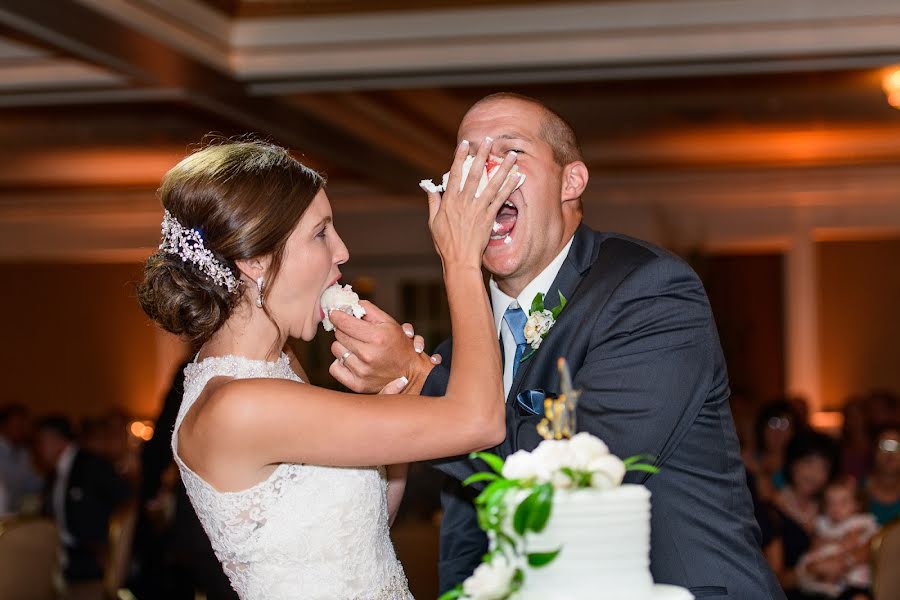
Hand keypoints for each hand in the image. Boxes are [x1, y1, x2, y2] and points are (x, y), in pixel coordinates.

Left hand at [329, 301, 438, 392]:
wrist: (411, 374)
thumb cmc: (399, 345)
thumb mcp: (389, 323)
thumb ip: (368, 310)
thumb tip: (347, 304)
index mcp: (377, 337)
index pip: (344, 322)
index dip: (337, 315)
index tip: (335, 314)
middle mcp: (368, 355)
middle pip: (339, 334)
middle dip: (344, 330)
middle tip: (355, 332)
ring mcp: (362, 371)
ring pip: (336, 350)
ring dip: (344, 346)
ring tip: (357, 347)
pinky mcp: (357, 384)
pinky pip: (335, 368)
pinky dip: (341, 363)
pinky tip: (353, 360)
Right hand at [422, 138, 520, 268]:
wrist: (460, 260)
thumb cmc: (445, 243)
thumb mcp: (433, 222)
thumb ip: (433, 202)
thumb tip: (429, 187)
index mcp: (450, 201)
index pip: (455, 174)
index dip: (460, 158)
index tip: (465, 144)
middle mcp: (464, 202)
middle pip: (475, 174)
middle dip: (482, 156)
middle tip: (489, 140)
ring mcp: (478, 209)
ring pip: (492, 184)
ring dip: (503, 168)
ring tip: (511, 155)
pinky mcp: (489, 217)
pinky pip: (501, 199)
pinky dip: (509, 187)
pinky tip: (517, 177)